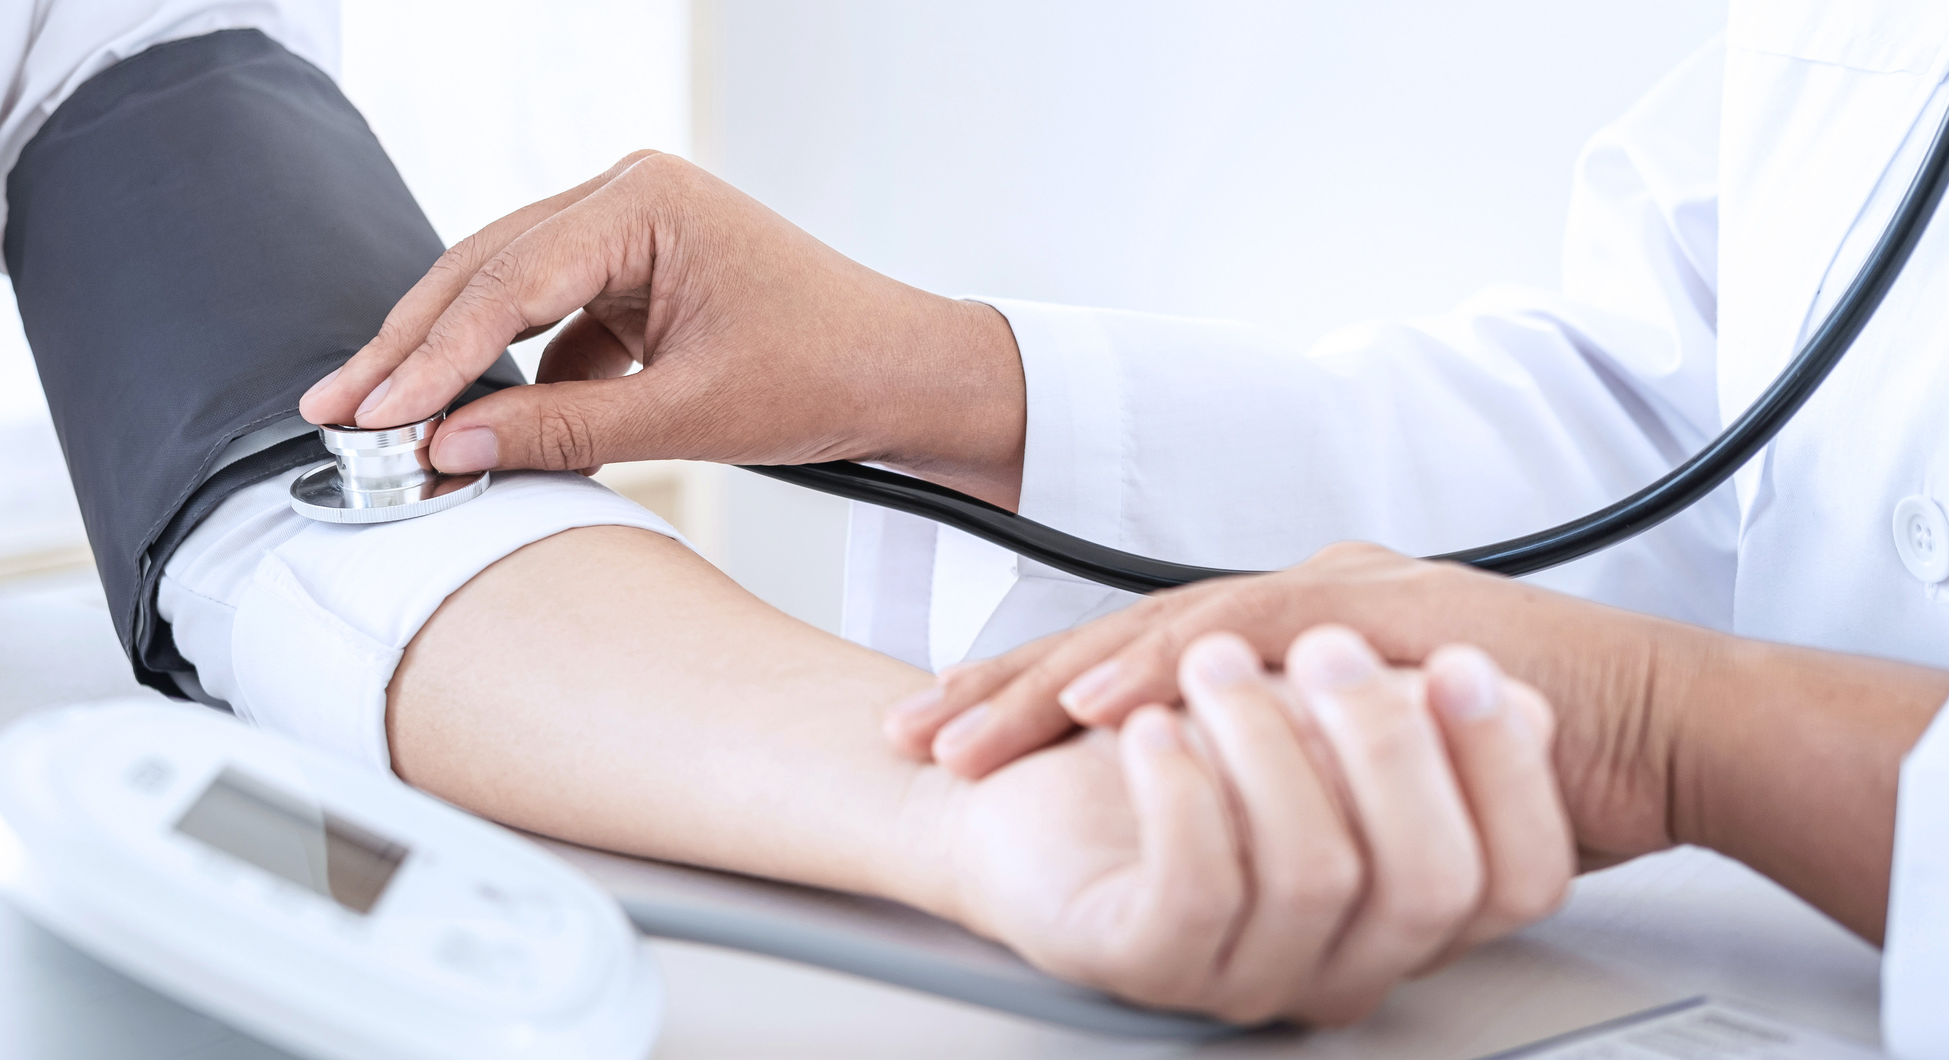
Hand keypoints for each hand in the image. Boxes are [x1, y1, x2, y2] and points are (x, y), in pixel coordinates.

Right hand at [296, 151, 1028, 507]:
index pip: (506, 281)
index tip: (370, 417)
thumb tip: (452, 449)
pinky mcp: (634, 278)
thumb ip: (563, 428)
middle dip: (411, 351)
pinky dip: (514, 378)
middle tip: (335, 412)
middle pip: (484, 271)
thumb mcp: (690, 413)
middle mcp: (626, 196)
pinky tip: (480, 431)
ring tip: (383, 424)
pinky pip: (549, 324)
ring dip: (452, 363)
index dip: (429, 358)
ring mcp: (627, 233)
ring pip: (505, 295)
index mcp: (643, 200)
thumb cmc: (829, 372)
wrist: (907, 376)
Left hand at [923, 626, 1569, 1024]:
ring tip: (970, 731)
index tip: (952, 730)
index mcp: (1284, 629)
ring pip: (1159, 630)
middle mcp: (1292, 597)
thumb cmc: (1522, 747)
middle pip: (1119, 637)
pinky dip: (1168, 672)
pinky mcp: (1377, 613)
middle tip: (916, 732)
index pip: (1135, 660)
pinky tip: (1099, 708)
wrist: (1656, 726)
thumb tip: (1218, 789)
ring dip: (1057, 684)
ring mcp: (1330, 597)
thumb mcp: (1375, 752)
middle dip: (1010, 687)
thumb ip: (1292, 754)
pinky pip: (1249, 638)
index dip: (1037, 694)